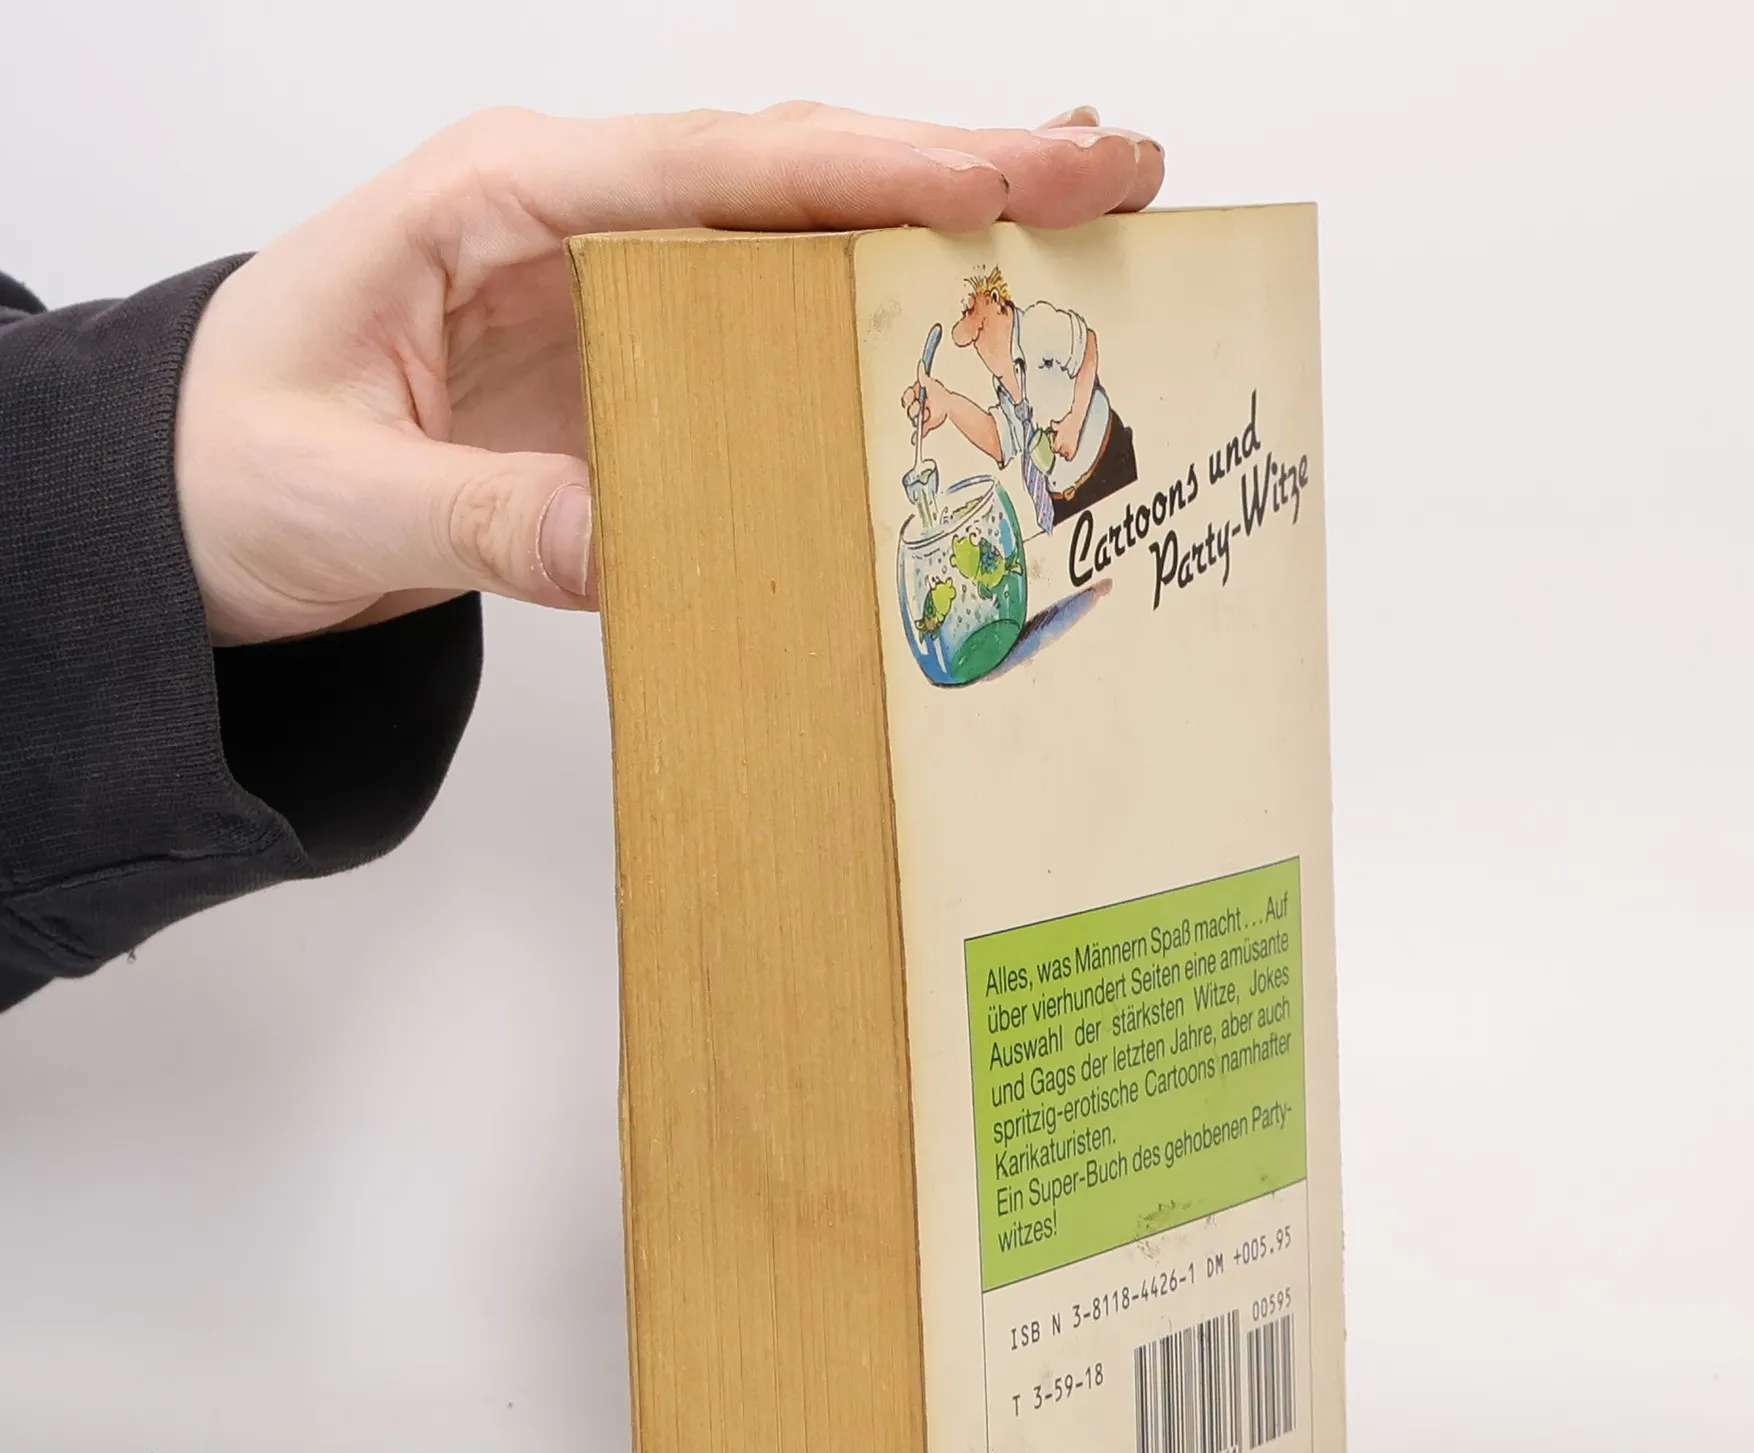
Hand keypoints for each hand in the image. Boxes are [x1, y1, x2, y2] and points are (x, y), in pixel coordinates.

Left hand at [175, 102, 1164, 644]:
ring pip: (805, 241)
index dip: (880, 167)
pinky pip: (772, 340)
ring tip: (1089, 222)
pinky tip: (964, 330)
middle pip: (798, 174)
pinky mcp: (635, 372)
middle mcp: (578, 222)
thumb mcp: (336, 496)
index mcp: (499, 201)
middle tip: (1119, 174)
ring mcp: (617, 292)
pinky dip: (874, 331)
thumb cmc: (226, 461)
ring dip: (946, 232)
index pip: (721, 166)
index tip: (1011, 169)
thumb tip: (625, 540)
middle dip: (966, 166)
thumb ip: (480, 515)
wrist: (190, 500)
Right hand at [902, 375, 954, 434]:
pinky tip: (915, 439)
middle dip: (913, 408)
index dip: (909, 397)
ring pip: (913, 419)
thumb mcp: (931, 384)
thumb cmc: (941, 396)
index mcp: (917, 395)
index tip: (912, 397)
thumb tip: (921, 364)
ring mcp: (921, 415)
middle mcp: (918, 405)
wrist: (950, 407)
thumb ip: (923, 376)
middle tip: (919, 408)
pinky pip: (918, 431)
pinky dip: (916, 435)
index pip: (907, 397)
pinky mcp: (925, 425)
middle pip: (909, 408)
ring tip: (926, 415)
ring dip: (918, 418)